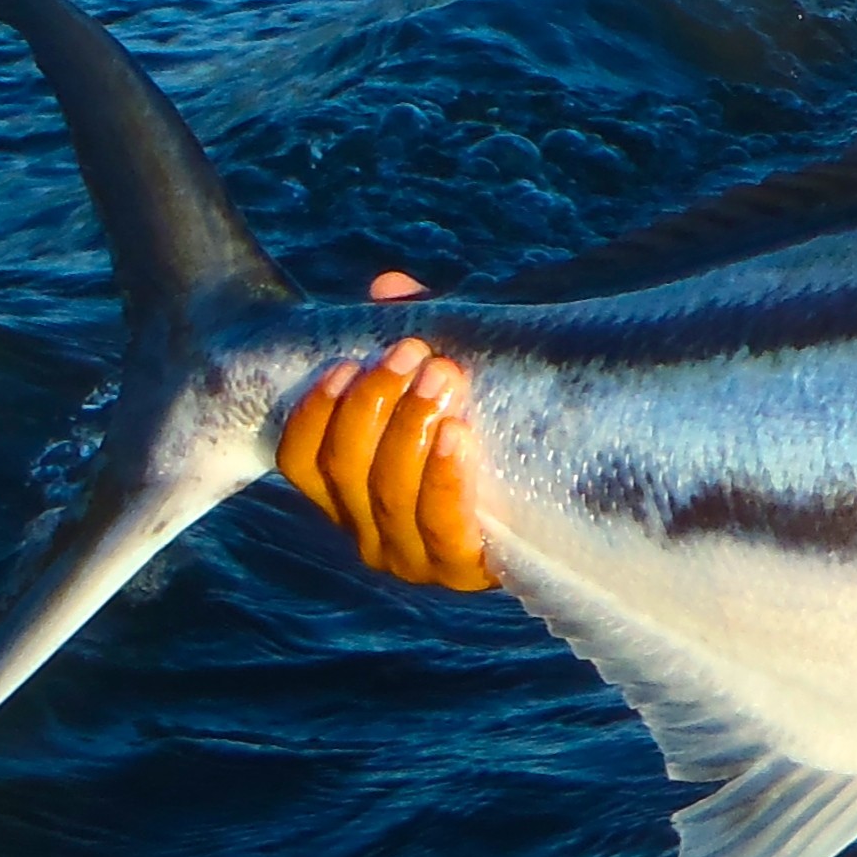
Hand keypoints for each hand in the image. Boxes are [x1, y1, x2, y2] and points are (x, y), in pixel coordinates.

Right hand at [275, 270, 496, 590]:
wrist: (556, 505)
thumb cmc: (486, 432)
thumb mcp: (446, 385)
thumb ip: (418, 336)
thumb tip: (389, 286)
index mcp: (348, 494)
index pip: (300, 461)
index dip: (312, 415)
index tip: (345, 364)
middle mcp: (368, 532)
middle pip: (346, 469)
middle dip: (374, 404)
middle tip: (414, 351)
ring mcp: (412, 558)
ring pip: (389, 494)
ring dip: (410, 427)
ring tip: (443, 374)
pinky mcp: (461, 570)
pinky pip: (442, 525)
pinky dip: (443, 477)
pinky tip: (457, 433)